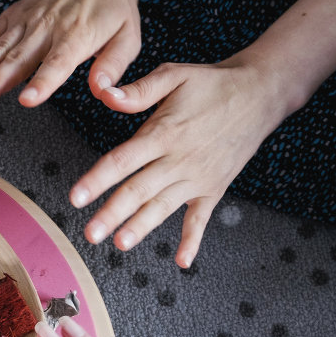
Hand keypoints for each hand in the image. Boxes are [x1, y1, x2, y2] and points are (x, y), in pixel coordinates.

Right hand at [0, 0, 143, 106]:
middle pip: (20, 58)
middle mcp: (50, 26)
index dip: (42, 82)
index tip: (28, 100)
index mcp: (78, 35)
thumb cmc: (113, 7)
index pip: (57, 63)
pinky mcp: (18, 14)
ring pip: (3, 46)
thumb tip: (102, 89)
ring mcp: (30, 19)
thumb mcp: (128, 37)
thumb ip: (113, 65)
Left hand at [71, 57, 291, 266]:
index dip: (98, 179)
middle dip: (113, 213)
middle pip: (139, 189)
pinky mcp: (214, 188)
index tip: (76, 198)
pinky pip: (201, 218)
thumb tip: (105, 94)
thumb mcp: (176, 74)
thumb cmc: (213, 84)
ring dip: (141, 227)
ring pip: (163, 207)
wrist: (259, 94)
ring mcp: (197, 177)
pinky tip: (182, 262)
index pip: (123, 160)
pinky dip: (193, 240)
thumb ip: (140, 90)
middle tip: (91, 234)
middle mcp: (179, 159)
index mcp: (164, 132)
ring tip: (120, 244)